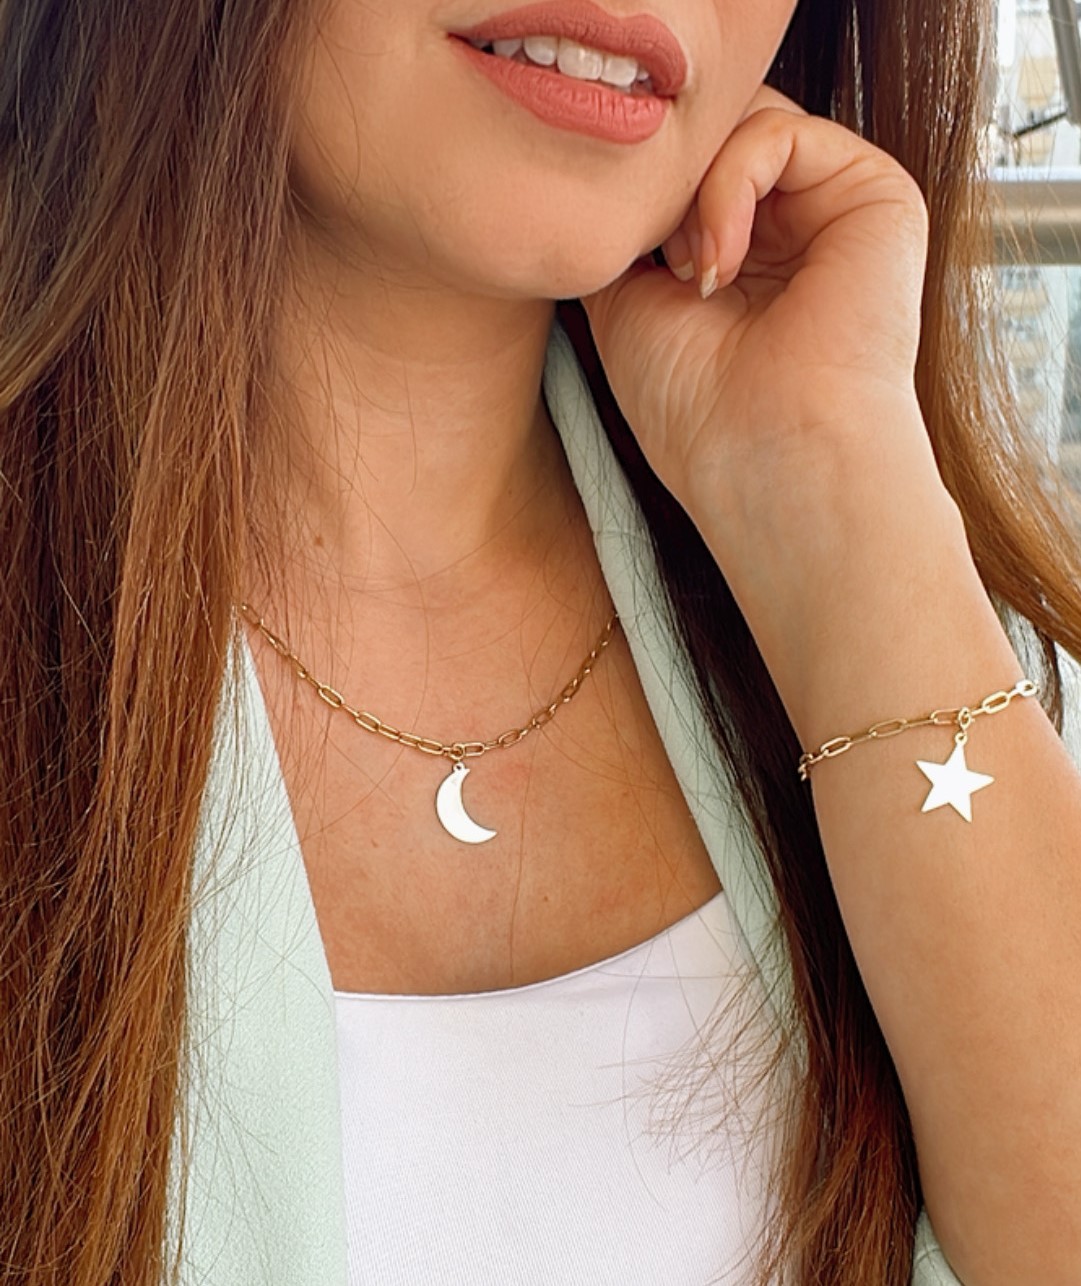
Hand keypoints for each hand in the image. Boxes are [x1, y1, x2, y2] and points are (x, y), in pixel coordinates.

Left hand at [579, 85, 948, 566]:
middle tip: (654, 263)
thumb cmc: (696, 411)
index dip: (638, 201)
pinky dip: (727, 185)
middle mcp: (790, 231)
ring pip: (738, 127)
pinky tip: (719, 262)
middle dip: (664, 189)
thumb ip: (628, 229)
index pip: (682, 175)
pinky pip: (778, 133)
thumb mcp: (624, 306)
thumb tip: (625, 171)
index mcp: (742, 259)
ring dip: (690, 192)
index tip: (617, 263)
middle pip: (710, 140)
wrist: (770, 460)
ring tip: (689, 273)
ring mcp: (833, 212)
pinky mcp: (876, 196)